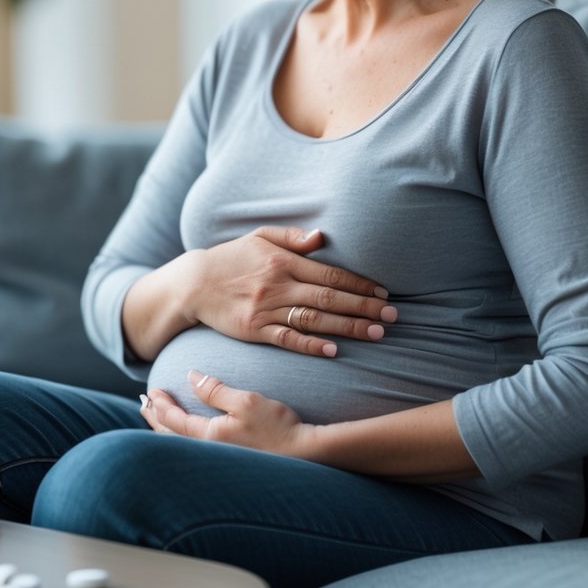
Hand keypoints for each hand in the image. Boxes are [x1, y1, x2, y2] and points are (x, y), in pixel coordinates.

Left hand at [139, 370, 315, 457]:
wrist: (306, 454)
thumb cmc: (279, 426)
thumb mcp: (247, 401)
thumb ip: (216, 390)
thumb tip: (191, 377)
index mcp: (209, 437)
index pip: (173, 421)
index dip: (160, 404)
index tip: (151, 390)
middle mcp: (209, 452)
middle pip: (171, 436)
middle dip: (155, 418)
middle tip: (144, 403)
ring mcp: (219, 459)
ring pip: (181, 445)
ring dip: (165, 429)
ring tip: (157, 416)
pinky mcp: (230, 461)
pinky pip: (194, 448)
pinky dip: (181, 437)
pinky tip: (187, 431)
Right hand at [184, 227, 396, 357]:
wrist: (194, 283)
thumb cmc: (233, 258)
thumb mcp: (260, 237)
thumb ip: (293, 237)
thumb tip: (322, 236)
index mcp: (283, 262)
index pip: (330, 275)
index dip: (359, 284)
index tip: (383, 293)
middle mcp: (278, 285)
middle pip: (328, 299)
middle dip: (364, 307)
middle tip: (392, 317)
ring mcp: (265, 309)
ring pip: (314, 320)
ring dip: (347, 327)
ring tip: (376, 333)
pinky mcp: (254, 330)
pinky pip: (286, 339)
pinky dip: (310, 345)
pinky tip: (333, 350)